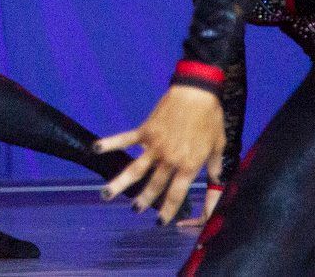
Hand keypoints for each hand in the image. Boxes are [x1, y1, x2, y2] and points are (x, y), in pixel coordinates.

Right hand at [94, 85, 225, 225]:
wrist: (197, 92)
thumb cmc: (210, 117)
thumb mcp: (218, 144)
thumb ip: (214, 165)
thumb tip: (217, 178)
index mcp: (188, 165)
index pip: (176, 195)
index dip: (168, 210)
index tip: (161, 222)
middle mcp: (169, 159)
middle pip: (153, 186)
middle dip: (144, 201)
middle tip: (135, 210)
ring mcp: (155, 146)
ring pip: (135, 170)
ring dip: (120, 183)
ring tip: (106, 195)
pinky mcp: (146, 131)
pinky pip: (126, 139)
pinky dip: (110, 143)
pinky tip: (96, 148)